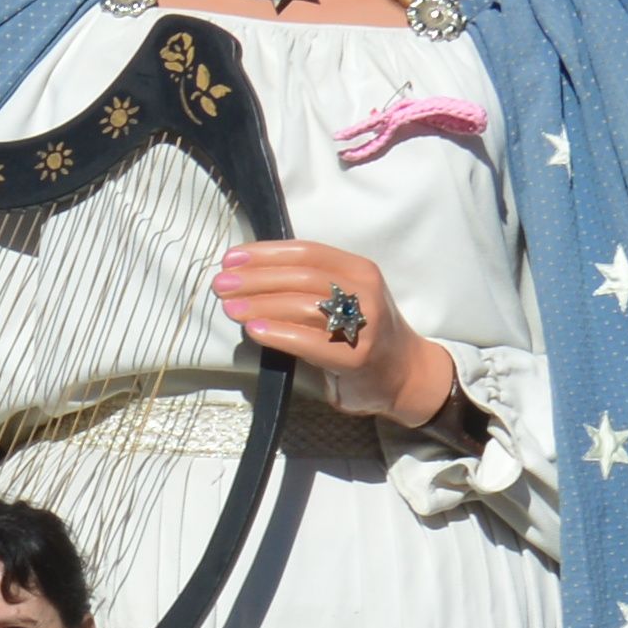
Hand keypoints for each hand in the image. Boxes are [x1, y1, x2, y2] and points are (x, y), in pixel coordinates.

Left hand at [211, 240, 459, 431]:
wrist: (406, 375)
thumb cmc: (365, 335)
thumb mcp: (347, 299)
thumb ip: (311, 286)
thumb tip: (250, 277)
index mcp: (359, 270)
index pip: (306, 251)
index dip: (266, 253)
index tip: (232, 259)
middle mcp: (365, 291)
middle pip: (300, 276)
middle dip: (255, 278)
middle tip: (221, 284)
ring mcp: (363, 324)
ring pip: (302, 304)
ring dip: (259, 304)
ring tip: (229, 307)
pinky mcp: (355, 357)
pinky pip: (308, 341)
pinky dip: (277, 333)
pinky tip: (253, 330)